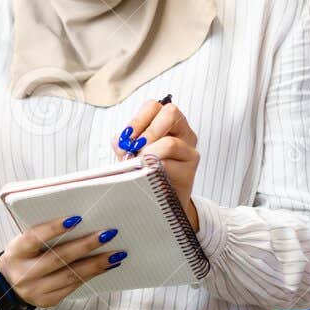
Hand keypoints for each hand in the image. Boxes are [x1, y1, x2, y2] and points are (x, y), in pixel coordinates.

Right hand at [0, 217, 123, 307]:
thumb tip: (81, 222)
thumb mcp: (25, 242)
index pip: (34, 238)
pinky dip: (92, 275)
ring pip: (70, 276)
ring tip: (116, 253)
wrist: (7, 284)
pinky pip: (73, 287)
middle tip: (108, 234)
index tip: (77, 218)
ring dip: (96, 264)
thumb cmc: (24, 255)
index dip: (54, 228)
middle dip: (86, 246)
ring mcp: (35, 290)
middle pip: (58, 259)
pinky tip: (107, 266)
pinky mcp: (48, 301)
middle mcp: (24, 273)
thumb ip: (44, 235)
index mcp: (16, 252)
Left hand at [114, 97, 200, 230]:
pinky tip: (146, 176)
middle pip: (170, 113)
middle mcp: (183, 133)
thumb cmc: (146, 173)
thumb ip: (125, 144)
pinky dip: (153, 170)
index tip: (126, 137)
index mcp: (169, 123)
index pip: (155, 106)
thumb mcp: (132, 154)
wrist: (161, 203)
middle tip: (134, 148)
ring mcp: (189, 151)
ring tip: (139, 165)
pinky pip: (169, 166)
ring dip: (148, 154)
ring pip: (170, 143)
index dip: (137, 119)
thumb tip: (120, 141)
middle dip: (147, 131)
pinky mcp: (190, 171)